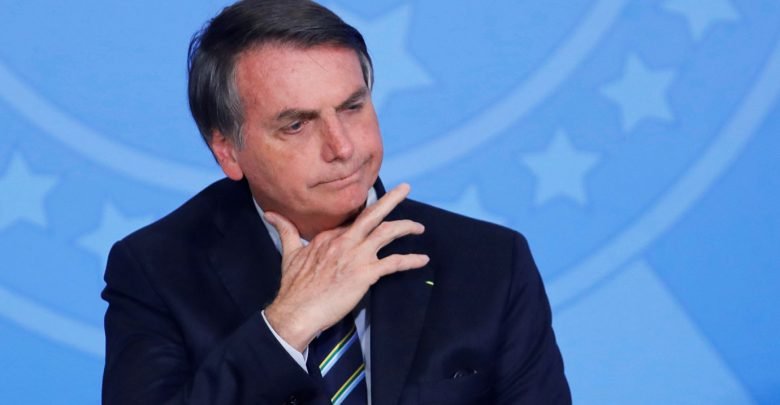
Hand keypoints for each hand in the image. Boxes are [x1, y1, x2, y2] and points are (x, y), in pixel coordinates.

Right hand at [263, 183, 428, 351]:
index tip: (378, 209)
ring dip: (406, 227)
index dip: (368, 214)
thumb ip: (285, 230)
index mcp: (328, 235)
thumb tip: (270, 214)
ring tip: (419, 227)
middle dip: (392, 199)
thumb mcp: (289, 252)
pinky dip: (410, 260)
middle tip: (406, 188)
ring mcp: (356, 256)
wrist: (297, 310)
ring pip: (387, 233)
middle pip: (373, 214)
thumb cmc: (294, 286)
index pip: (353, 219)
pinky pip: (394, 263)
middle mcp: (345, 241)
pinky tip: (422, 259)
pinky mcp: (365, 274)